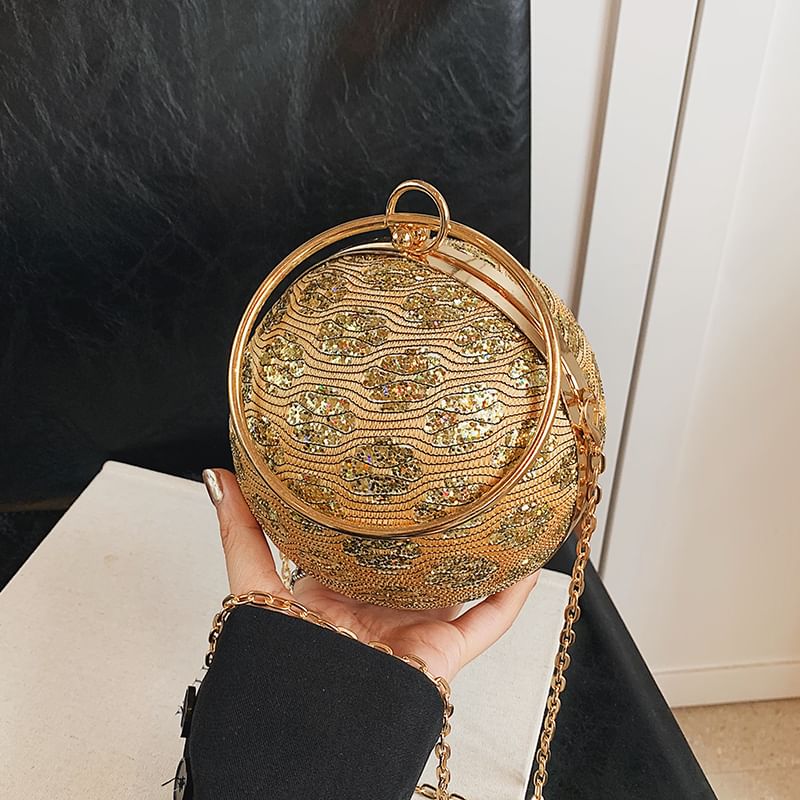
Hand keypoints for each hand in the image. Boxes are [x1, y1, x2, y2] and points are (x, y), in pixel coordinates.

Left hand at [203, 469, 538, 680]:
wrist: (306, 722)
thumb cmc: (277, 663)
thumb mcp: (255, 583)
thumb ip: (242, 530)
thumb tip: (217, 474)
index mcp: (339, 591)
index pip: (366, 544)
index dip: (383, 513)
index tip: (398, 473)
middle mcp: (381, 607)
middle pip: (418, 562)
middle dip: (436, 528)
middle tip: (455, 483)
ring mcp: (415, 630)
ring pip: (459, 587)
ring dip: (481, 556)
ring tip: (498, 512)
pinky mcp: (443, 654)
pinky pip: (487, 623)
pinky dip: (511, 596)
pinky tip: (526, 562)